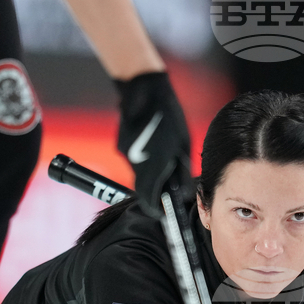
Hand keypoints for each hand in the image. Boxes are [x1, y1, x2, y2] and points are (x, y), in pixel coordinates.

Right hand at [113, 71, 192, 218]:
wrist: (144, 89)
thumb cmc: (168, 115)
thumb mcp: (182, 144)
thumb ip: (179, 169)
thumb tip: (181, 192)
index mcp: (154, 162)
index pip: (149, 196)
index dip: (154, 208)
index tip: (160, 214)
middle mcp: (137, 160)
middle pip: (144, 184)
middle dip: (155, 185)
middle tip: (167, 178)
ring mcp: (126, 152)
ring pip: (139, 170)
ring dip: (150, 167)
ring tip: (161, 150)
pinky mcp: (121, 145)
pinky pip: (133, 157)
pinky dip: (142, 154)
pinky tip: (150, 140)